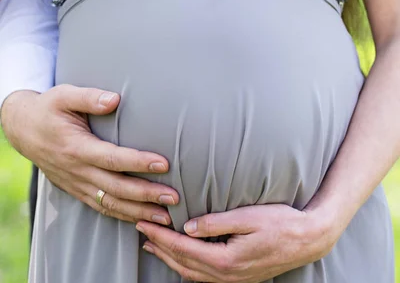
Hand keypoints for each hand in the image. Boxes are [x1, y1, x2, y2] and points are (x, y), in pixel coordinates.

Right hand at [1, 85, 178, 223]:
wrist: (23, 128)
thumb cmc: (49, 108)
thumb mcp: (64, 95)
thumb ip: (89, 97)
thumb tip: (115, 99)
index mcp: (76, 147)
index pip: (112, 159)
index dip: (138, 162)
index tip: (163, 164)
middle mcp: (77, 170)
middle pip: (116, 188)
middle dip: (146, 195)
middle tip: (173, 197)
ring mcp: (76, 183)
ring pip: (110, 204)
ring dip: (138, 212)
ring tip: (165, 217)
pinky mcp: (76, 189)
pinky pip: (100, 207)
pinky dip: (122, 216)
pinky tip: (141, 219)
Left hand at [136, 204, 336, 281]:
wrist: (309, 239)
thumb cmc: (281, 223)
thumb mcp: (248, 216)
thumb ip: (216, 223)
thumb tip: (188, 227)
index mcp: (227, 260)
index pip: (184, 248)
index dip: (161, 236)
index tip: (144, 224)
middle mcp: (227, 275)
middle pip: (183, 264)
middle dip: (160, 247)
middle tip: (141, 231)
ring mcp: (234, 279)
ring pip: (192, 274)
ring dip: (170, 259)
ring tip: (153, 246)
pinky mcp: (239, 276)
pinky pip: (204, 277)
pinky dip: (187, 267)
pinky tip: (182, 259)